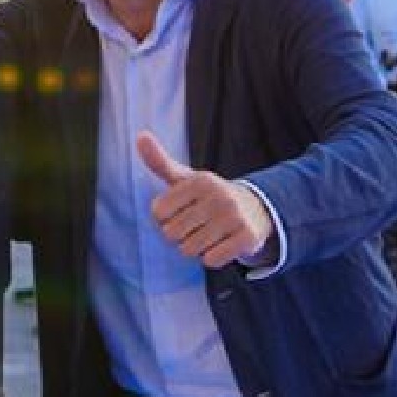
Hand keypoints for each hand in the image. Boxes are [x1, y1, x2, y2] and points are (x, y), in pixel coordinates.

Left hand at [136, 132, 274, 268]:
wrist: (256, 209)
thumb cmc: (209, 197)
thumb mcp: (185, 179)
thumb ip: (160, 162)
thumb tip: (140, 136)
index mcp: (199, 180)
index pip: (158, 213)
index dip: (165, 219)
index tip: (181, 212)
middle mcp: (218, 195)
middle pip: (171, 234)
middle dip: (180, 236)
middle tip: (197, 226)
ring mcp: (234, 216)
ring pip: (189, 249)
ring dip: (195, 248)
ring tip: (210, 235)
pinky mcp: (247, 237)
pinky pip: (210, 260)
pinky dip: (212, 258)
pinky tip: (223, 244)